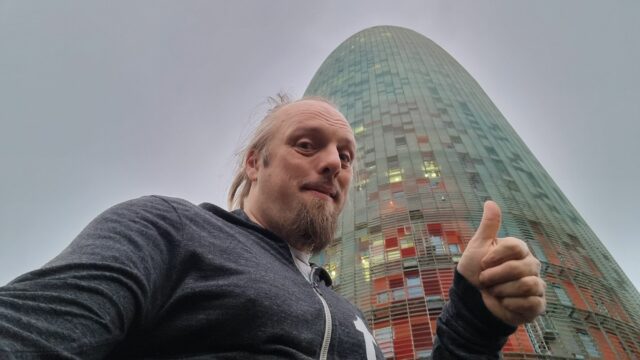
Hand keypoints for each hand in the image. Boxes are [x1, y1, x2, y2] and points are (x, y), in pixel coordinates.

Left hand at [457, 201, 545, 325]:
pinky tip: (504, 304)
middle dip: (495, 277)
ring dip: (502, 291)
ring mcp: (537, 285)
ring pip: (526, 285)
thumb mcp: (478, 247)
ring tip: (494, 293)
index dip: (495, 256)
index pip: (515, 246)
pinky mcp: (538, 304)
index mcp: (519, 250)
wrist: (473, 302)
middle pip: (520, 268)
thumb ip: (488, 226)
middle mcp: (531, 265)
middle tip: (484, 281)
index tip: (482, 263)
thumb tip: (490, 202)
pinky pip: (531, 303)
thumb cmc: (474, 273)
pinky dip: (511, 304)